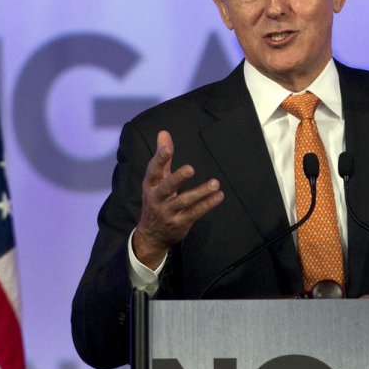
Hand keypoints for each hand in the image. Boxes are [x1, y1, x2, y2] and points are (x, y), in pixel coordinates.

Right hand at [132, 130, 223, 266]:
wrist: (151, 235)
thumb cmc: (156, 200)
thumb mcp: (155, 180)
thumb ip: (163, 157)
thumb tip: (163, 132)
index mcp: (151, 185)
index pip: (153, 170)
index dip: (159, 159)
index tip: (166, 147)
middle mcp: (157, 198)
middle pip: (166, 187)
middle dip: (177, 178)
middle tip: (190, 168)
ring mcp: (168, 212)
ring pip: (184, 201)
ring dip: (200, 192)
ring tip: (215, 183)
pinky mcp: (180, 222)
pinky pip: (195, 213)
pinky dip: (207, 204)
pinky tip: (218, 196)